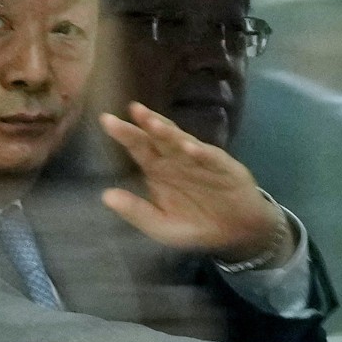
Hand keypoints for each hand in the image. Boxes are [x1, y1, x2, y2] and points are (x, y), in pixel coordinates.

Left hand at [98, 102, 293, 265]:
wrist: (236, 232)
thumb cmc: (195, 224)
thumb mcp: (160, 225)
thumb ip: (135, 211)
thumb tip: (105, 196)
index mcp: (158, 169)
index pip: (139, 148)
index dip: (125, 134)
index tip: (107, 120)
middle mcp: (176, 159)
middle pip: (158, 138)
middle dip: (145, 123)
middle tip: (133, 109)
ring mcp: (200, 160)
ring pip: (182, 142)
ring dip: (169, 133)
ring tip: (153, 123)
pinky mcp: (224, 168)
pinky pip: (210, 159)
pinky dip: (201, 153)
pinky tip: (189, 148)